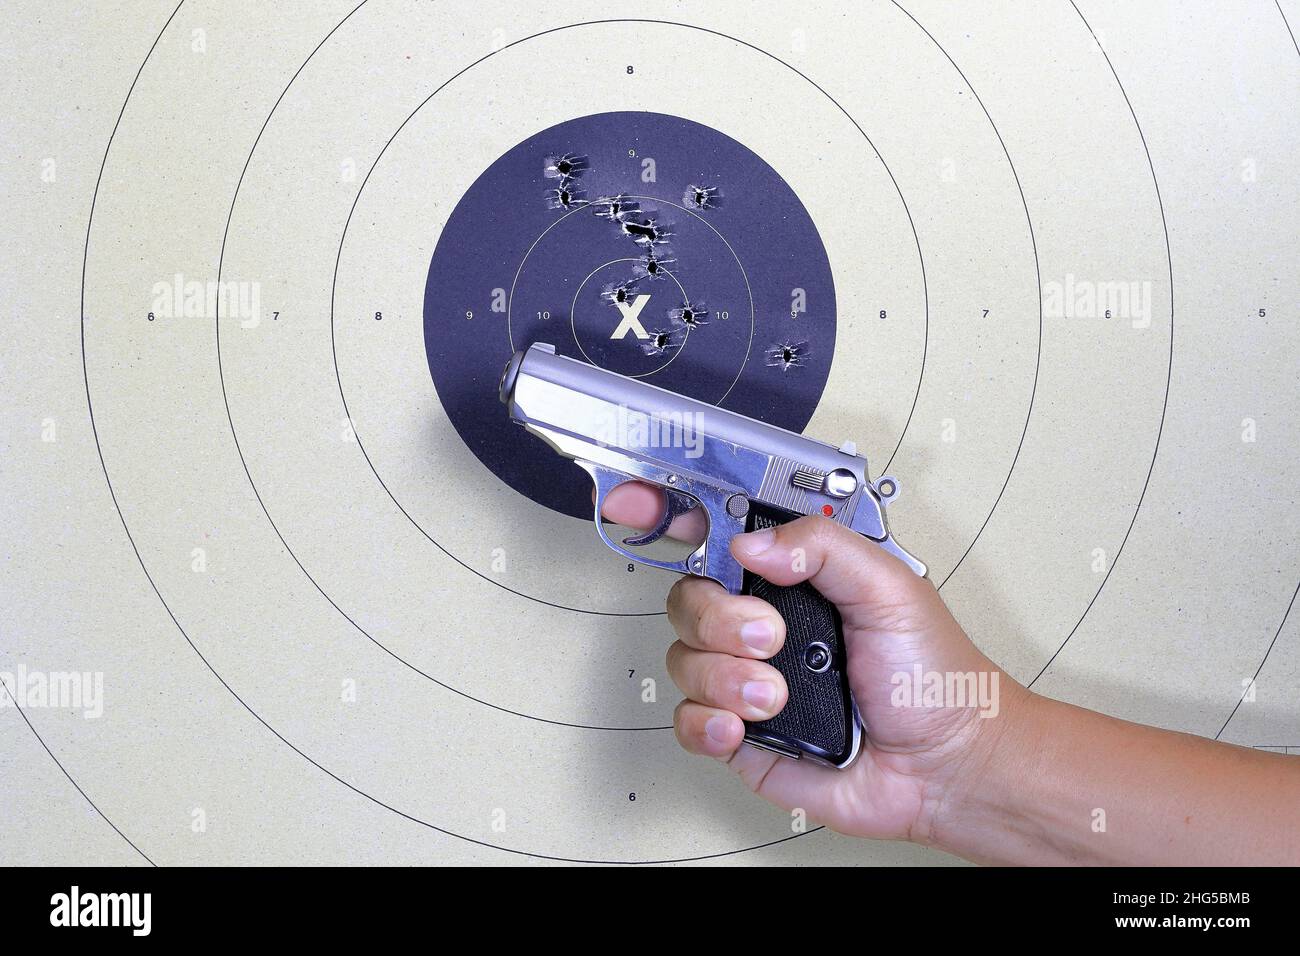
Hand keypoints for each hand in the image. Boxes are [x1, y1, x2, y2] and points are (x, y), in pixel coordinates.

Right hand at [600, 481, 1027, 845]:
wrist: (944, 765)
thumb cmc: (933, 676)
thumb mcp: (891, 587)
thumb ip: (824, 547)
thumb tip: (751, 544)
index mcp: (794, 575)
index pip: (718, 534)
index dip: (667, 512)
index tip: (630, 501)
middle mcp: (760, 621)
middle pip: (688, 596)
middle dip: (718, 617)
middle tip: (771, 637)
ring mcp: (745, 676)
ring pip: (683, 658)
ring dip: (726, 677)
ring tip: (778, 693)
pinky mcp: (739, 730)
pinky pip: (686, 718)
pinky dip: (707, 722)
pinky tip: (744, 724)